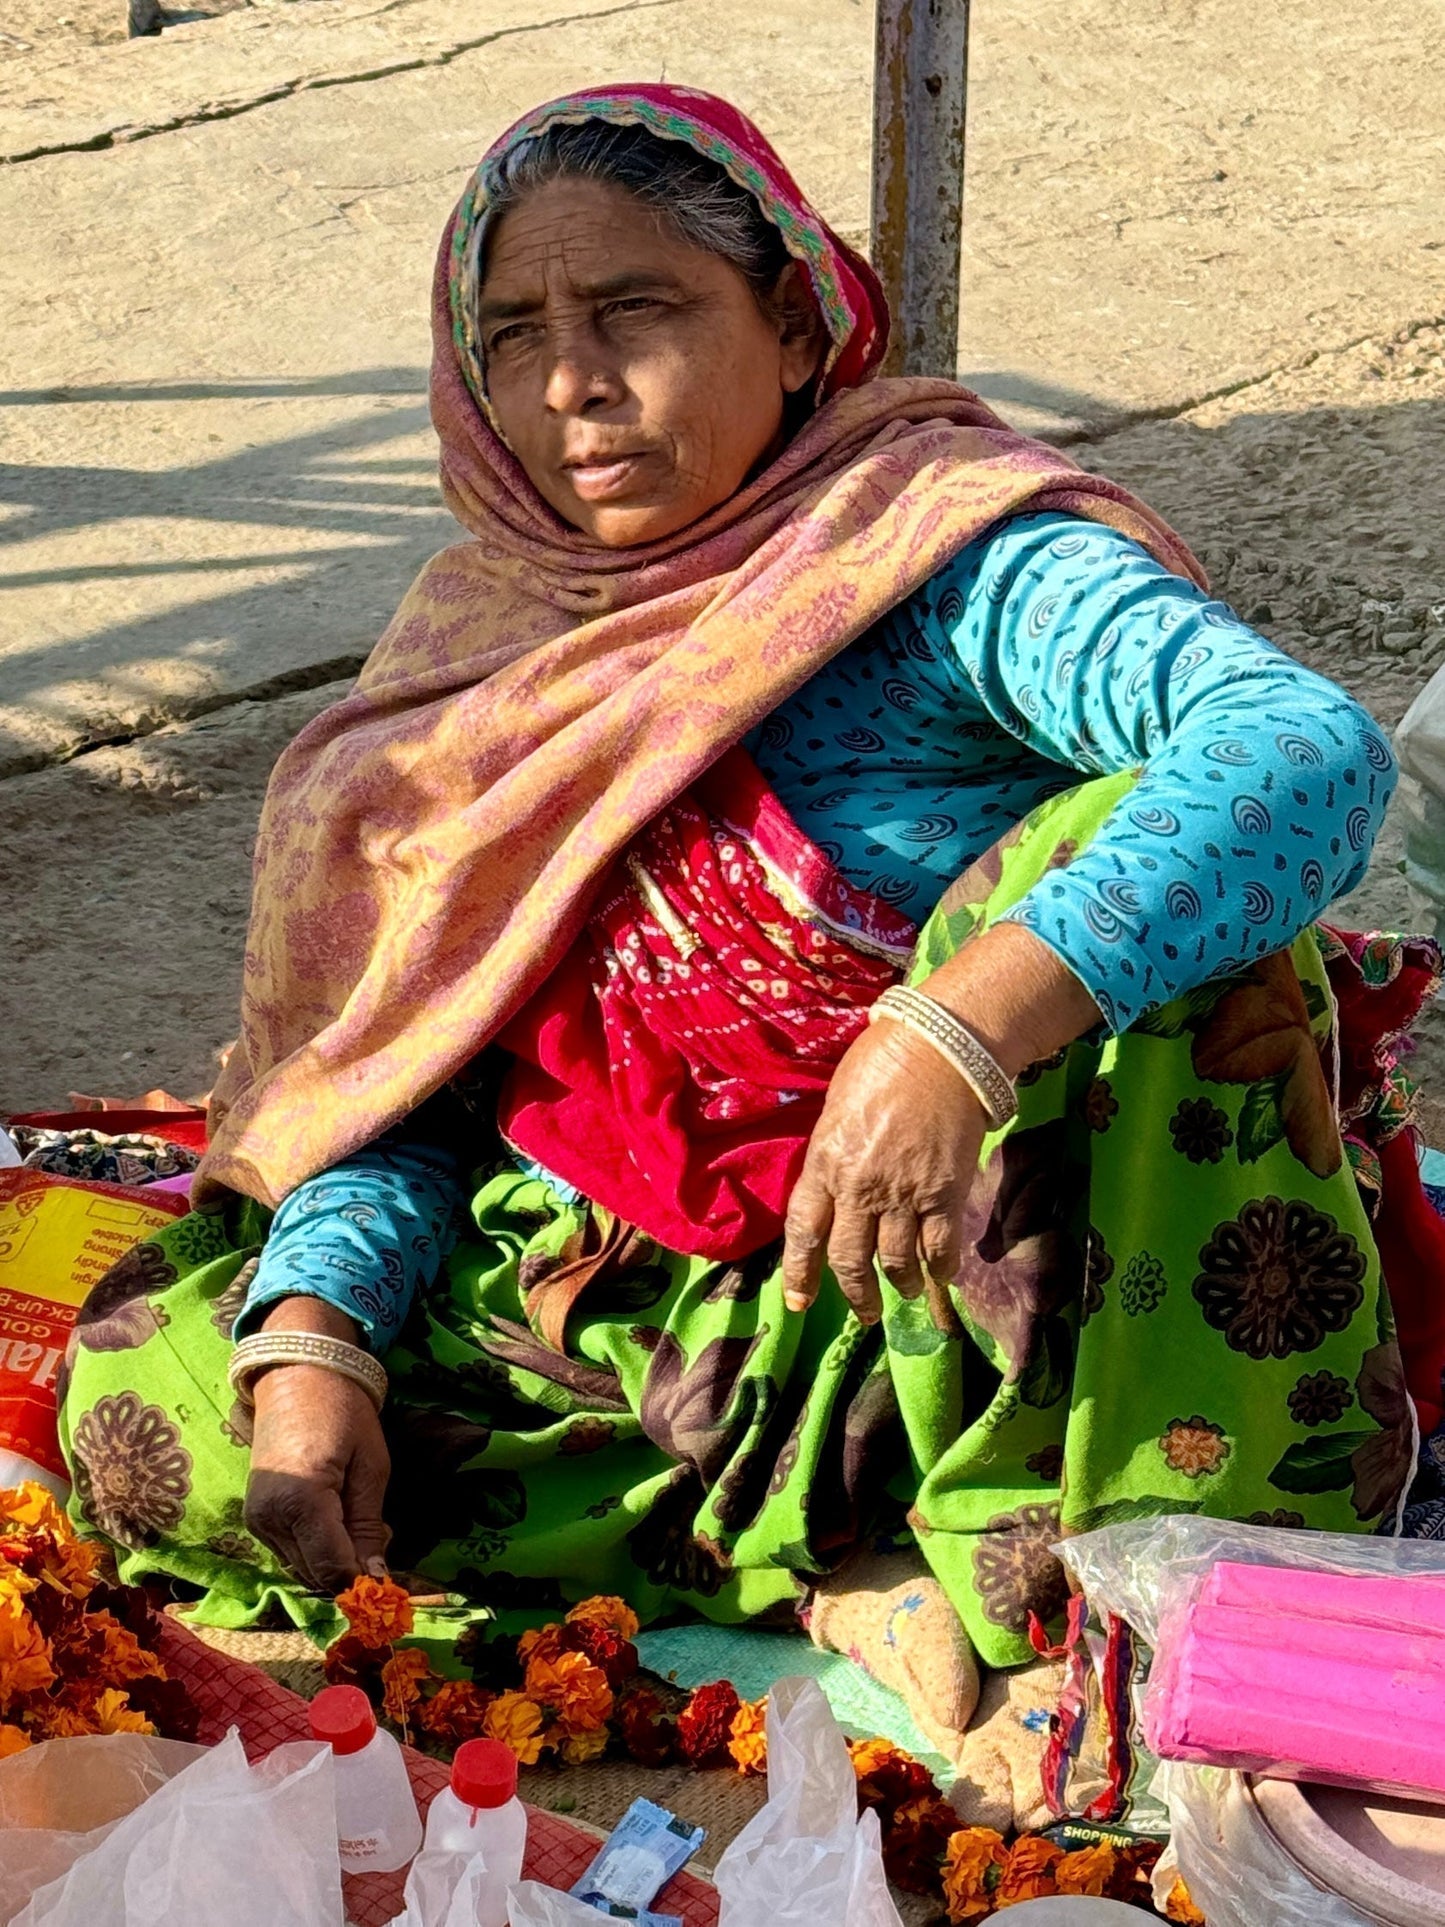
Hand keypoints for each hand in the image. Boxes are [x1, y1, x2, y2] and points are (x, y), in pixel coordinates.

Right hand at [242, 1298, 391, 1592]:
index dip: (362, 1582)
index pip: (331, 1568)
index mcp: (302, 1501)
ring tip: (363, 1525)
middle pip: (315, 1575)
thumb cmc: (343, 1411)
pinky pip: (290, 1552)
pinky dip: (316, 1549)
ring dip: (334, 1562)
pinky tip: (339, 1522)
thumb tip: (376, 1577)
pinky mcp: (254, 1517)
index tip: (390, 1584)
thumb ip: (368, 1525)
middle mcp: (270, 1518)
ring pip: (301, 1569)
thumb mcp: (371, 1466)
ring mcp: (257, 1520)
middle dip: (350, 1571)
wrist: (297, 1374)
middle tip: (382, 1542)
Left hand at [782, 1018, 988, 1323]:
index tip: (799, 1302)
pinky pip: (940, 1248)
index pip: (804, 1232)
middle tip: (865, 1313)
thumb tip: (831, 1183)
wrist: (941, 1049)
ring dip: (900, 1286)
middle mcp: (859, 1188)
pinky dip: (941, 1269)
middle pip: (849, 1259)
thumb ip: (831, 1153)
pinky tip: (942, 1275)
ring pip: (894, 1263)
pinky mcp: (945, 1195)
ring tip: (905, 1293)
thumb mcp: (836, 1107)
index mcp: (824, 1163)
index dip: (800, 1272)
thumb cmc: (882, 1062)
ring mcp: (903, 1196)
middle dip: (856, 1294)